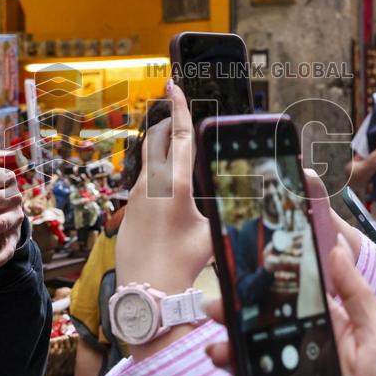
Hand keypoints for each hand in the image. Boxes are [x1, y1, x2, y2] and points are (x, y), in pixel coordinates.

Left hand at [115, 80, 211, 295]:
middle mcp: (152, 183)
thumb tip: (246, 195)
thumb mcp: (213, 232)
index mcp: (176, 183)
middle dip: (171, 122)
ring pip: (151, 158)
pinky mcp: (130, 207)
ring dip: (164, 147)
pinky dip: (158, 170)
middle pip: (160, 138)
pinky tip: (169, 184)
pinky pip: (144, 178)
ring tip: (179, 146)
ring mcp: (137, 194)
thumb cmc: (182, 264)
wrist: (147, 290)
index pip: (180, 134)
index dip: (179, 106)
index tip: (173, 84)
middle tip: (182, 113)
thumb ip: (225, 207)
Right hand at [208, 242, 375, 375]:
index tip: (235, 281)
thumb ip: (355, 292)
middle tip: (215, 314)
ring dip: (238, 367)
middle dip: (232, 327)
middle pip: (259, 341)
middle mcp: (305, 361)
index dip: (258, 296)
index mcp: (325, 334)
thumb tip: (337, 247)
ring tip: (224, 357)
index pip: (285, 309)